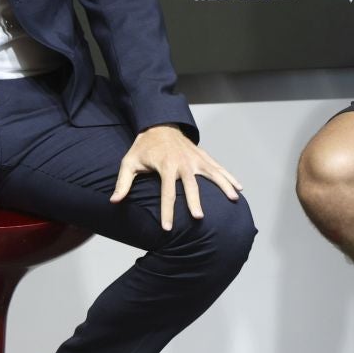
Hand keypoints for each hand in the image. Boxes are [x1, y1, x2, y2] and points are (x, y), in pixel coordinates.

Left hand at [109, 125, 242, 231]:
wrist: (159, 124)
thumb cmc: (143, 147)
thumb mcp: (129, 162)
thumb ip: (123, 182)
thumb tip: (114, 201)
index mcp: (165, 165)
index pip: (166, 192)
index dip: (166, 211)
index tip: (167, 228)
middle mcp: (182, 162)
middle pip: (191, 185)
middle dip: (194, 201)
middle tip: (198, 217)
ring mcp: (195, 159)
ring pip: (212, 174)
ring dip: (223, 186)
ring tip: (233, 199)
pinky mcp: (202, 156)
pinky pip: (218, 167)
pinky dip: (229, 176)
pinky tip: (239, 188)